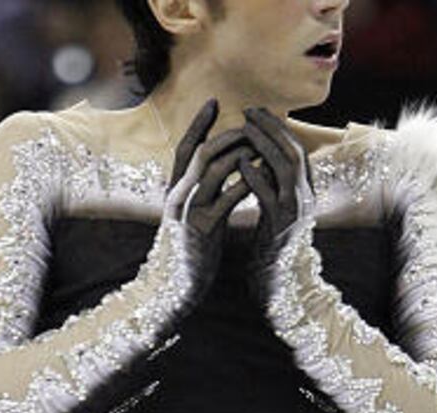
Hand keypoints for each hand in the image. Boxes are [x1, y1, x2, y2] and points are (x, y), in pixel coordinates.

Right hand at [162, 98, 258, 301]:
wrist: (176, 286)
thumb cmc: (189, 249)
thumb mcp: (190, 215)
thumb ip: (199, 191)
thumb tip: (219, 168)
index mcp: (174, 190)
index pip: (185, 148)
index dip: (199, 124)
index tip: (215, 101)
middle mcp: (178, 196)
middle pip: (202, 152)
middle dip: (229, 136)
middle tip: (252, 125)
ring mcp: (189, 211)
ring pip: (214, 169)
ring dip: (240, 154)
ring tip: (262, 146)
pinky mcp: (203, 229)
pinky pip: (227, 197)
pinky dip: (245, 182)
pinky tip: (261, 175)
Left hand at [237, 106, 317, 302]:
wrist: (279, 282)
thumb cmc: (272, 244)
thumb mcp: (277, 210)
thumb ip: (274, 185)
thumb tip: (263, 157)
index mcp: (305, 192)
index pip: (297, 149)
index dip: (278, 127)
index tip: (258, 111)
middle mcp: (306, 198)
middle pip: (294, 152)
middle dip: (272, 128)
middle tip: (249, 111)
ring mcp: (296, 213)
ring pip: (286, 169)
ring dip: (265, 145)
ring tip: (245, 129)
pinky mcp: (281, 227)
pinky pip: (271, 196)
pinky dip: (257, 176)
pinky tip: (242, 163)